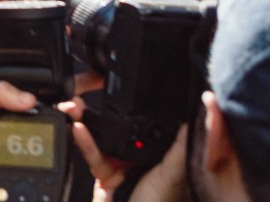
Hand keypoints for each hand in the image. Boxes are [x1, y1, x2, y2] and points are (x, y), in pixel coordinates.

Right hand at [61, 95, 190, 201]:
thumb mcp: (173, 173)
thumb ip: (181, 145)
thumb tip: (193, 118)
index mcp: (161, 155)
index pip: (144, 123)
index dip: (131, 108)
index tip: (122, 92)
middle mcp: (140, 159)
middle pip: (118, 128)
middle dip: (101, 112)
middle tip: (88, 96)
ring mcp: (120, 167)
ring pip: (101, 138)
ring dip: (86, 122)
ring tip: (75, 108)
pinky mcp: (104, 177)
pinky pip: (92, 154)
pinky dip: (84, 142)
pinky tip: (79, 129)